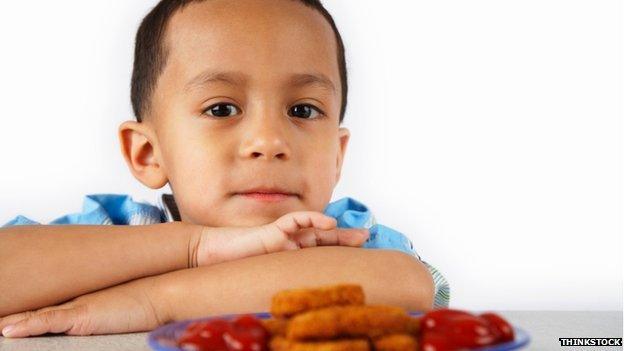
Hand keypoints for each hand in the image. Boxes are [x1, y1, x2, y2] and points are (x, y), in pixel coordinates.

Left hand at [0, 277, 160, 337]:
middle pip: (33, 308)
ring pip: (34, 315)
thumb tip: (88, 318)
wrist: (160, 294)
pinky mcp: (82, 315)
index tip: (3, 314)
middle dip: (10, 311)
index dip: (20, 312)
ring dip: (11, 320)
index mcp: (76, 302)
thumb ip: (95, 313)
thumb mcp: (112, 309)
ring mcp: (75, 308)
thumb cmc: (141, 304)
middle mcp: (72, 303)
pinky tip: (8, 330)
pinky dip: (27, 326)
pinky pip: (49, 321)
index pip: (41, 307)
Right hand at [194, 211, 368, 265]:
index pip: (318, 249)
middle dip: (345, 240)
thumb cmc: (233, 265)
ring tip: (359, 236)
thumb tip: (308, 290)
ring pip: (315, 231)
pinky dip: (311, 220)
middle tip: (367, 238)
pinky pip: (294, 221)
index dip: (337, 249)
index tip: (358, 253)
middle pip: (322, 239)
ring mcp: (280, 236)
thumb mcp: (264, 275)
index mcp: (287, 253)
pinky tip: (327, 224)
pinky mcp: (270, 231)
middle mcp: (287, 243)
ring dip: (338, 232)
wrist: (208, 255)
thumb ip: (282, 276)